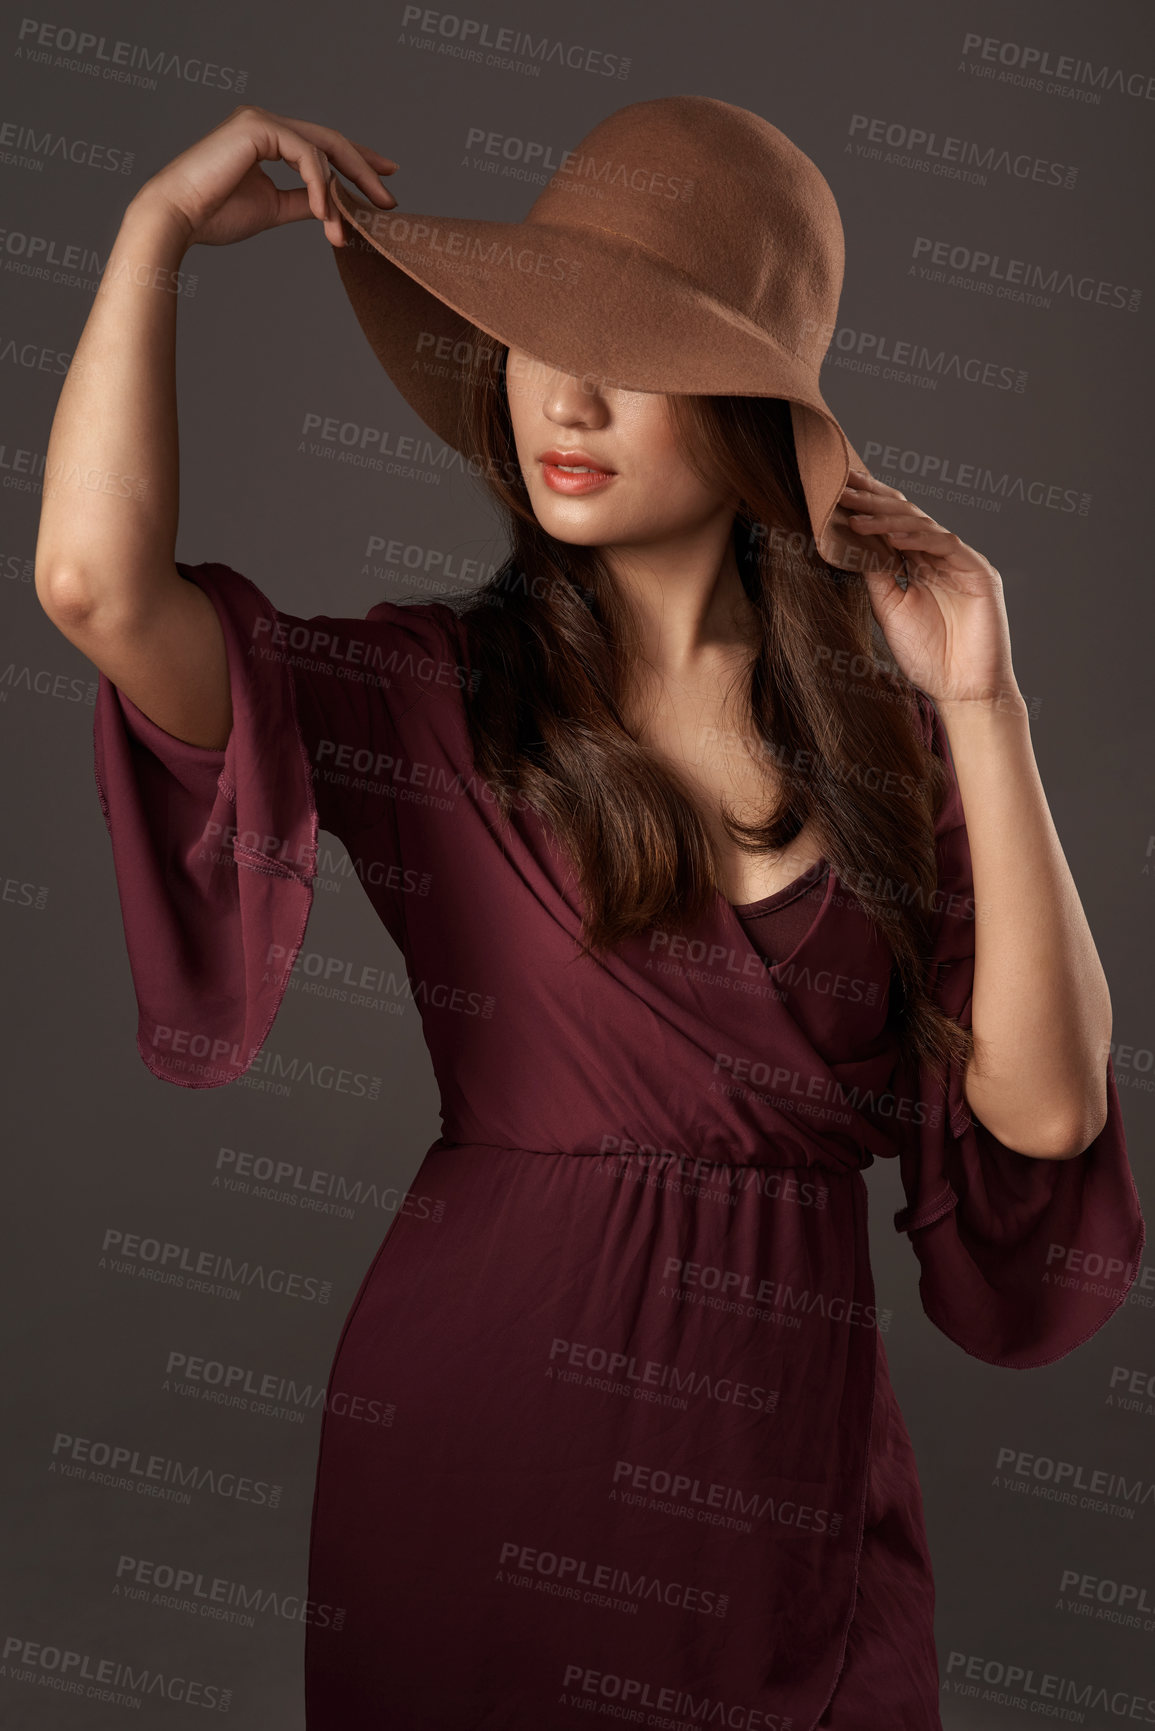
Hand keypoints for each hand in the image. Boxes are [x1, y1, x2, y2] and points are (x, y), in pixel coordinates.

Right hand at [129, 103, 397, 249]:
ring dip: (342, 189)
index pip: (321, 145)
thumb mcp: (272, 208)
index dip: (356, 163)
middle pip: (330, 140)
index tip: (384, 183)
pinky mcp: (257, 127)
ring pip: (322, 148)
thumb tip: (333, 206)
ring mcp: (260, 120)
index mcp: (265, 137)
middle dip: (364, 169)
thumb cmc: (215, 215)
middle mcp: (264, 122)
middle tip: (389, 198)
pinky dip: (320, 186)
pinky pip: (306, 155)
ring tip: (348, 227)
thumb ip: (303, 200)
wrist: (178, 217)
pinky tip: (324, 216)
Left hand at [838, 469, 1023, 710]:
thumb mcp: (890, 609)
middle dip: (873, 502)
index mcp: (919, 564)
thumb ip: (877, 575)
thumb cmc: (927, 656)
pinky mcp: (978, 572)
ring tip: (855, 512)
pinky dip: (917, 539)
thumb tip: (852, 543)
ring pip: (922, 526)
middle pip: (905, 518)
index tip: (836, 492)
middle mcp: (940, 557)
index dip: (866, 508)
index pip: (890, 527)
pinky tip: (889, 536)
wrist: (961, 689)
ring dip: (887, 518)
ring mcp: (960, 562)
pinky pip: (945, 545)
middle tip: (842, 487)